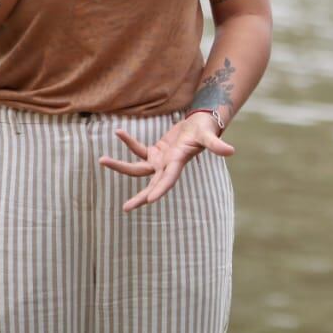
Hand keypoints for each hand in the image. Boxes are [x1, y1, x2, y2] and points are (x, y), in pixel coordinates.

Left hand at [98, 113, 234, 210]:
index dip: (159, 189)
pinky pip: (138, 150)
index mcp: (178, 163)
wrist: (201, 123)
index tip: (148, 200)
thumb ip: (216, 145)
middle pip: (150, 183)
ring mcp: (160, 161)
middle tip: (125, 208)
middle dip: (139, 196)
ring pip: (137, 168)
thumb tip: (231, 151)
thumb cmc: (205, 128)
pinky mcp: (156, 152)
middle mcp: (167, 166)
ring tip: (102, 160)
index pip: (168, 179)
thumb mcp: (209, 135)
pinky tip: (118, 132)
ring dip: (120, 165)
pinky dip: (128, 142)